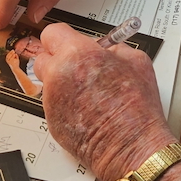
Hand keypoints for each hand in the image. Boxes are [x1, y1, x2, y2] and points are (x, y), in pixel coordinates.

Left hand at [36, 23, 173, 180]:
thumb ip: (115, 49)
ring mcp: (52, 101)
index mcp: (78, 54)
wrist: (132, 147)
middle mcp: (58, 75)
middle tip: (80, 67)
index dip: (64, 38)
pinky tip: (88, 111)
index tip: (72, 42)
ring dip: (63, 84)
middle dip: (59, 60)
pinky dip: (66, 105)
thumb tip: (106, 48)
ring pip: (49, 83)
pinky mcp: (51, 122)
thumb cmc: (137, 109)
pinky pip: (53, 105)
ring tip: (90, 94)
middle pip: (43, 57)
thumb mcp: (137, 62)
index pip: (51, 33)